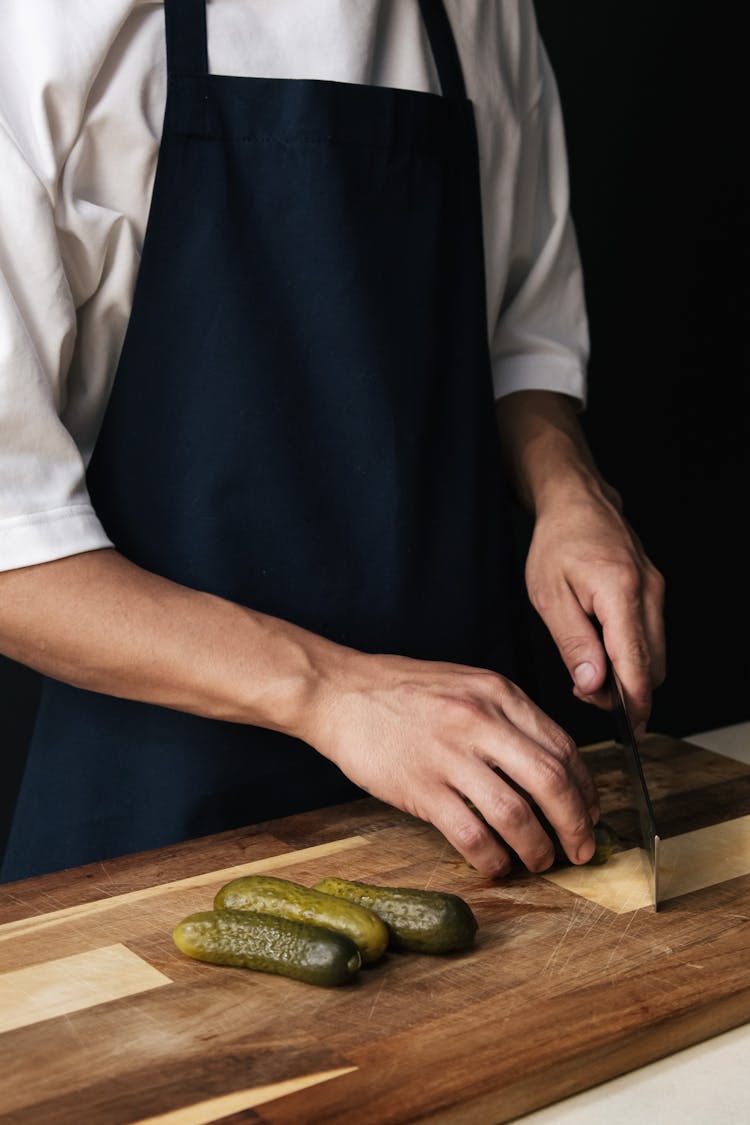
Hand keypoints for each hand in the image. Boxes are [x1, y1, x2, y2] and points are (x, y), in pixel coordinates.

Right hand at [301, 650, 599, 877]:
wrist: (338, 691)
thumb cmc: (401, 689)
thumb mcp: (465, 683)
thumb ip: (505, 715)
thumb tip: (548, 761)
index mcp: (498, 693)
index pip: (562, 746)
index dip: (585, 788)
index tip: (591, 812)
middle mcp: (480, 721)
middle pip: (551, 782)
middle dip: (576, 824)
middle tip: (582, 848)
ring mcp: (450, 756)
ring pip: (516, 814)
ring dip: (539, 847)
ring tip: (542, 860)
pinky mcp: (421, 788)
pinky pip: (472, 834)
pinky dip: (494, 858)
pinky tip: (497, 864)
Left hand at [525, 478, 665, 734]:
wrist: (577, 502)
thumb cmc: (557, 543)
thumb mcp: (549, 596)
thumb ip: (573, 644)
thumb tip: (594, 685)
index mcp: (620, 592)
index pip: (637, 665)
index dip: (634, 704)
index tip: (627, 732)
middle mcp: (649, 593)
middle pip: (652, 666)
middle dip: (626, 692)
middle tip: (585, 692)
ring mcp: (657, 591)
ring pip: (654, 653)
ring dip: (628, 673)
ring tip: (587, 670)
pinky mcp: (655, 591)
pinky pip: (650, 635)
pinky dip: (630, 652)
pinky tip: (600, 650)